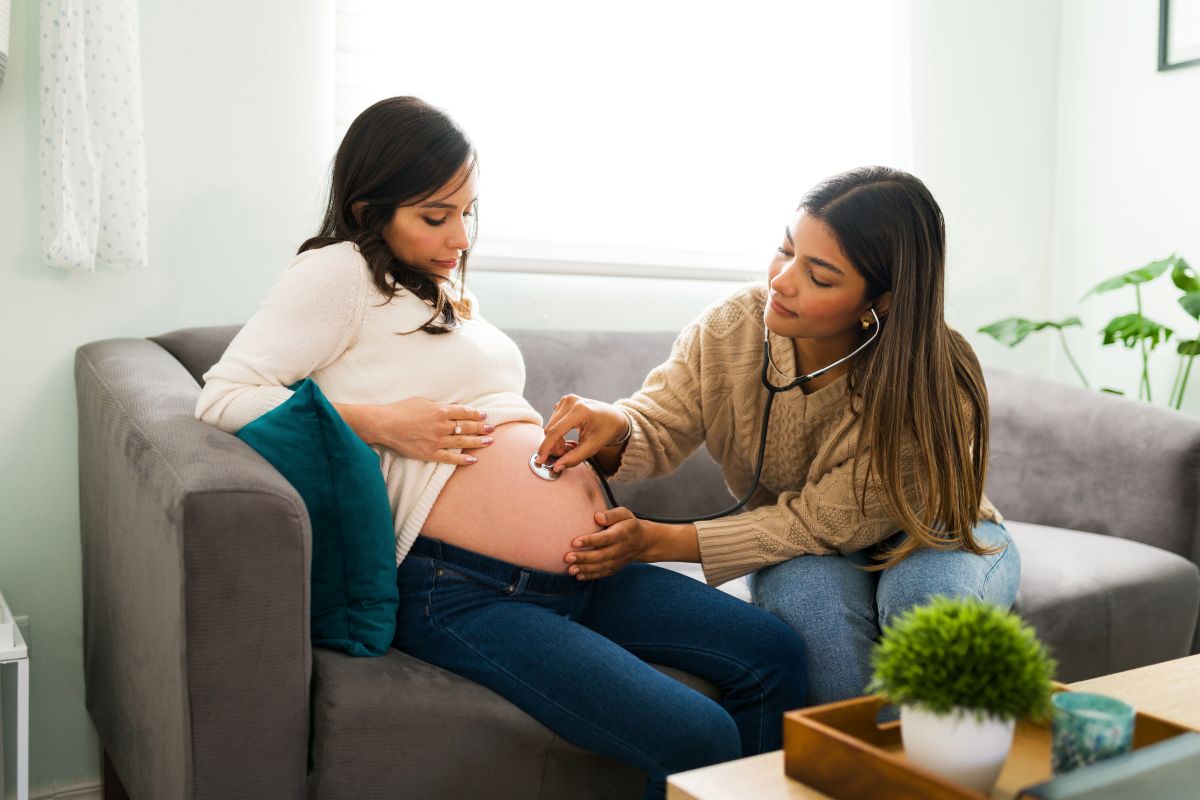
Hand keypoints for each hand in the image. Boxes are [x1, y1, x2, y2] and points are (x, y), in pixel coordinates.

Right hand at [345, 398, 492, 465]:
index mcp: (440, 410)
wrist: (385, 424)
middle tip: (492, 429)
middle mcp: (442, 425)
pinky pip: (450, 458)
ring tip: (489, 442)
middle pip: (467, 427)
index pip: (464, 412)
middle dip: (481, 428)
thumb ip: (438, 406)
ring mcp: (436, 440)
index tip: (484, 416)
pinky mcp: (429, 453)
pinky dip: (462, 459)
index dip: (476, 414)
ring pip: (462, 441)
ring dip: (478, 442)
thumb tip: (451, 409)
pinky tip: (473, 460)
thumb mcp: (422, 401)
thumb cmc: (401, 409)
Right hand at [535, 394, 628, 472]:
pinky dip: (557, 433)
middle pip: (550, 430)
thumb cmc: (606, 431)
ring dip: (556, 441)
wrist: (614, 418)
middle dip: (555, 446)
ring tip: (571, 446)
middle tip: (567, 455)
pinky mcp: (563, 402)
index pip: (556, 431)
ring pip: (550, 427)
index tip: (540, 461)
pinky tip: (568, 437)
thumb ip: (574, 458)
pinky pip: (553, 422)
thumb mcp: (593, 447)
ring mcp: (566, 400)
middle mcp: (571, 401)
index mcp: (580, 410)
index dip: (546, 447)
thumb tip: (556, 467)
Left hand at [564, 507, 651, 579]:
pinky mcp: (615, 567)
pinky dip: (590, 576)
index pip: (604, 538)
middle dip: (583, 557)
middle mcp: (620, 549)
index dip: (590, 541)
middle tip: (567, 558)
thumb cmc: (629, 524)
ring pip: (600, 566)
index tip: (574, 542)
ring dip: (585, 569)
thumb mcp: (624, 514)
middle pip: (601, 555)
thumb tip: (597, 517)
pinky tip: (578, 576)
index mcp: (621, 534)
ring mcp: (618, 560)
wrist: (644, 542)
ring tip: (570, 569)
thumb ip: (611, 514)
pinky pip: (602, 573)